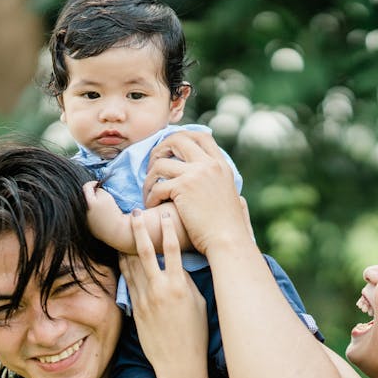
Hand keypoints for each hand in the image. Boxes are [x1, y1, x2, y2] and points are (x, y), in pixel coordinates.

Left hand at [84, 181, 133, 252]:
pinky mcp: (93, 230)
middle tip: (104, 196)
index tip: (99, 184)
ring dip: (96, 206)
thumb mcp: (106, 196)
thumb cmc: (113, 213)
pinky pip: (94, 219)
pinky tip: (106, 218)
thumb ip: (99, 190)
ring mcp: (88, 222)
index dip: (93, 183)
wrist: (119, 233)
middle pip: (87, 199)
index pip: (86, 187)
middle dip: (94, 196)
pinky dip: (99, 216)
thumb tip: (96, 191)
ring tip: (107, 209)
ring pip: (91, 209)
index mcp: (88, 203)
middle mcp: (85, 213)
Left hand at [120, 211, 208, 377]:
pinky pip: (128, 282)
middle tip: (134, 213)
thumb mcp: (199, 303)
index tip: (166, 215)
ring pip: (132, 265)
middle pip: (145, 252)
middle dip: (139, 230)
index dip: (168, 230)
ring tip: (124, 229)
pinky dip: (125, 267)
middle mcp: (159, 289)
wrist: (178, 363)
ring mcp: (144, 299)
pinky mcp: (135, 309)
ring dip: (128, 246)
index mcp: (179, 286)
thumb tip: (178, 267)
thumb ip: (187, 282)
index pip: (173, 250)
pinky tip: (121, 256)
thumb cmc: (195, 334)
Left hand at [143, 131, 252, 256]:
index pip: (200, 136)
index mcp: (221, 165)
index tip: (170, 151)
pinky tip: (151, 206)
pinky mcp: (183, 188)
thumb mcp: (227, 194)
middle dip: (160, 150)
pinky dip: (150, 196)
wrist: (229, 241)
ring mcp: (196, 174)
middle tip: (153, 166)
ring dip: (149, 178)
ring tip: (148, 193)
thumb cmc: (227, 226)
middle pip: (177, 139)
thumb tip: (202, 175)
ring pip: (160, 164)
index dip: (181, 137)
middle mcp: (209, 164)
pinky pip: (157, 186)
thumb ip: (215, 180)